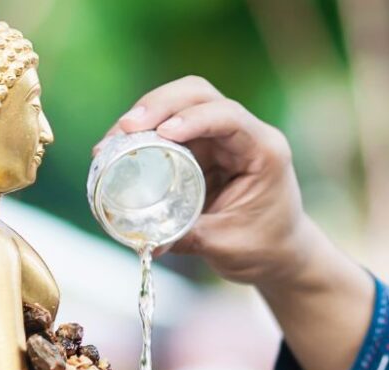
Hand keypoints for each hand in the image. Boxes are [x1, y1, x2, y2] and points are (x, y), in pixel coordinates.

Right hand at [96, 76, 313, 288]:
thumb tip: (145, 240)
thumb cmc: (264, 248)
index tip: (163, 132)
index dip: (194, 119)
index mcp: (264, 151)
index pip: (229, 117)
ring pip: (178, 106)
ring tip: (110, 143)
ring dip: (143, 118)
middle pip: (198, 95)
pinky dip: (143, 136)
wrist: (278, 255)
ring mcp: (220, 138)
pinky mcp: (201, 148)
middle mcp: (244, 135)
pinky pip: (168, 130)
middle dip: (158, 105)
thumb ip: (189, 238)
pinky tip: (118, 150)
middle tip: (124, 129)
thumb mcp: (228, 245)